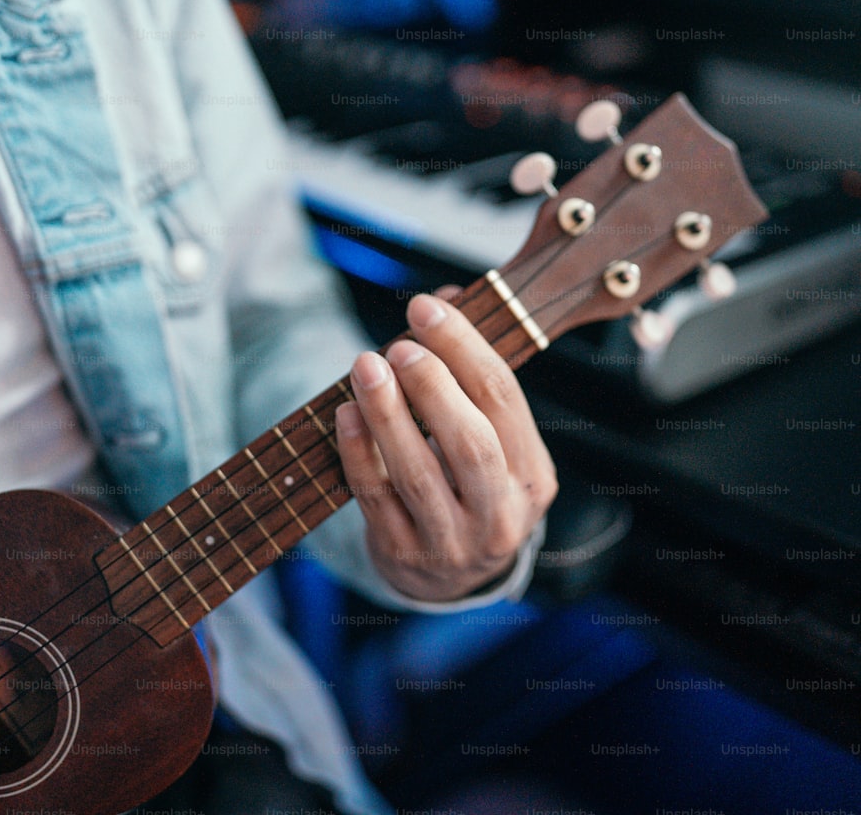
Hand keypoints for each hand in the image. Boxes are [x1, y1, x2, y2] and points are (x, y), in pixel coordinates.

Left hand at [335, 291, 556, 601]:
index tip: (425, 309)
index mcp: (532, 477)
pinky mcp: (402, 553)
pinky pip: (376, 498)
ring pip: (417, 473)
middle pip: (470, 443)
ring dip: (387, 414)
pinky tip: (346, 413)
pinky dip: (358, 452)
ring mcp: (451, 541)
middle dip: (431, 386)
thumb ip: (469, 376)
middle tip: (397, 346)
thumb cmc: (468, 487)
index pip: (503, 400)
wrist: (449, 578)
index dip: (463, 348)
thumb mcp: (489, 442)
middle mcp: (500, 514)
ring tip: (364, 366)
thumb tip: (441, 300)